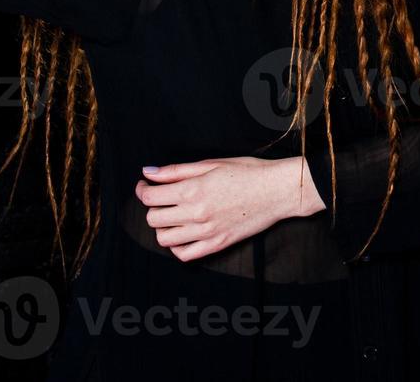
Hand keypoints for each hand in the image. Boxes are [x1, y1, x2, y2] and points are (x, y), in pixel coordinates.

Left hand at [135, 156, 326, 262]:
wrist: (277, 191)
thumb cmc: (248, 172)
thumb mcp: (211, 164)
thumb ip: (176, 171)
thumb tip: (148, 172)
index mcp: (193, 190)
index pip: (150, 197)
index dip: (142, 189)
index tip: (146, 185)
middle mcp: (196, 214)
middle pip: (153, 218)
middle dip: (153, 207)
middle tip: (162, 197)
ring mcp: (206, 232)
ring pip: (165, 238)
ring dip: (164, 226)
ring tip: (174, 214)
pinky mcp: (217, 245)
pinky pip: (184, 255)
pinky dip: (177, 246)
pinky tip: (183, 232)